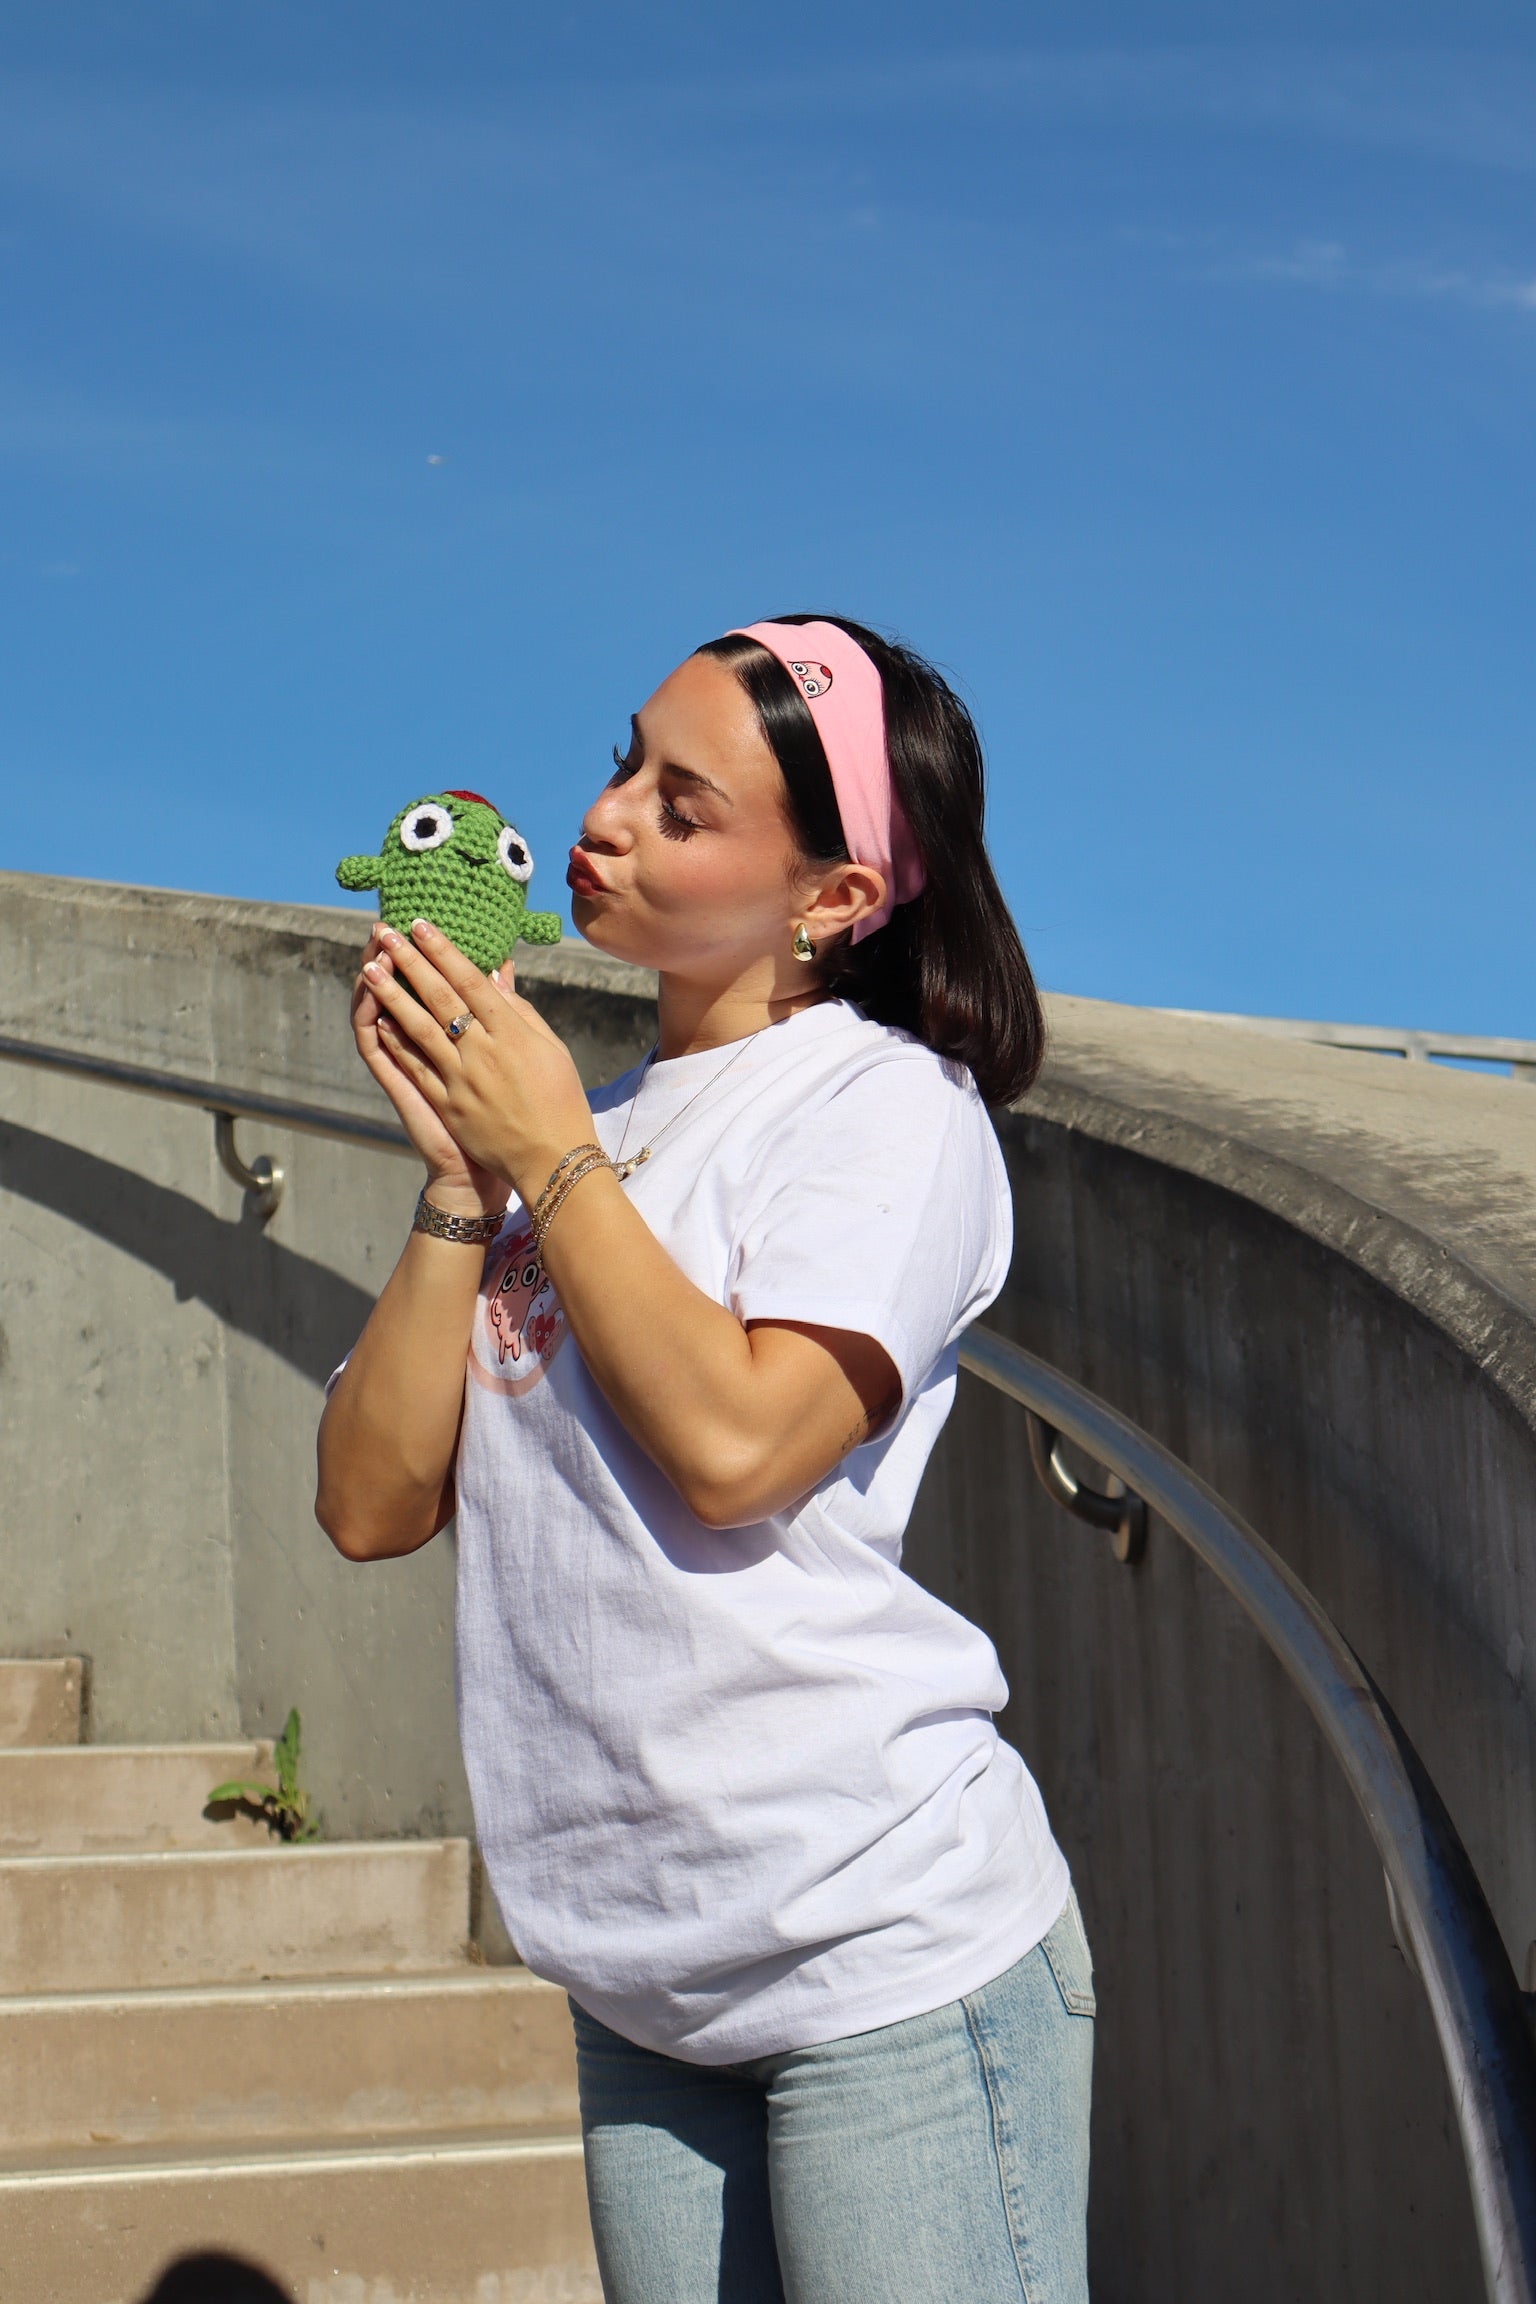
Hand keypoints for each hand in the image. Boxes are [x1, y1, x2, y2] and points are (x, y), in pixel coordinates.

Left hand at [360, 919, 596, 1206]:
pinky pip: (415, 1067)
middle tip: (384, 932)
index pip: (470, 980)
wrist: (552, 1160)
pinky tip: (378, 1019)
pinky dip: (396, 1042)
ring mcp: (462, 1079)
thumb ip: (520, 1011)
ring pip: (418, 1027)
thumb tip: (495, 975)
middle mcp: (484, 1052)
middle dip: (408, 960)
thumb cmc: (560, 1100)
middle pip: (439, 996)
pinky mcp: (447, 1105)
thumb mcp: (551, 1049)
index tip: (420, 925)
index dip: (442, 950)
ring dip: (391, 994)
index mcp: (513, 1033)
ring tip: (369, 968)